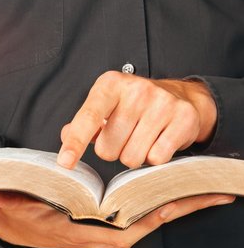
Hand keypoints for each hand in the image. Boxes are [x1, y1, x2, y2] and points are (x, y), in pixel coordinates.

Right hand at [0, 191, 234, 247]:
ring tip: (201, 190)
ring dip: (174, 207)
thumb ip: (12, 203)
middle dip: (180, 209)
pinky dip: (159, 207)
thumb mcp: (14, 209)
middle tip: (212, 192)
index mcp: (83, 235)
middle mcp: (100, 239)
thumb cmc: (17, 218)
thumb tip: (0, 197)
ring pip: (147, 222)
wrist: (10, 226)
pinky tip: (172, 193)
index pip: (129, 228)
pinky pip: (138, 219)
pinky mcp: (105, 229)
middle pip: (148, 224)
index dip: (158, 215)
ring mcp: (105, 235)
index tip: (180, 200)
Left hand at [57, 72, 216, 168]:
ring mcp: (162, 103)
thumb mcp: (104, 106)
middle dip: (113, 151)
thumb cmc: (133, 105)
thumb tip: (65, 135)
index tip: (65, 163)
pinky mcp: (183, 118)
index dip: (75, 143)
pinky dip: (155, 157)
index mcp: (110, 84)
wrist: (180, 96)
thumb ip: (82, 123)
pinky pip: (157, 158)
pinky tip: (159, 140)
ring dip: (133, 156)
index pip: (88, 118)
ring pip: (131, 158)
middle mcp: (136, 90)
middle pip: (108, 150)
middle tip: (124, 136)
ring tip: (142, 137)